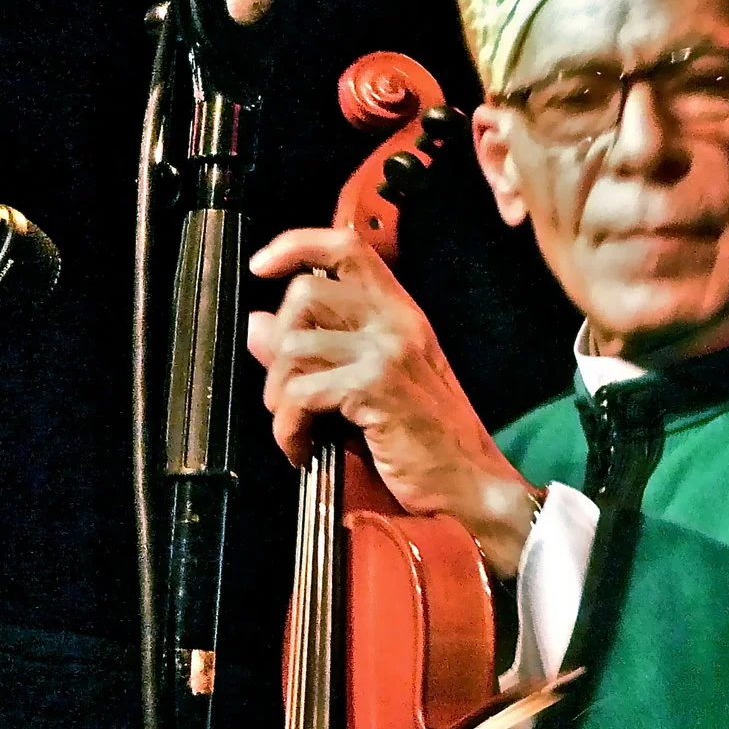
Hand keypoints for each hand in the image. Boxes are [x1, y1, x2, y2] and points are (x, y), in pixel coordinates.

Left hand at [247, 227, 541, 578]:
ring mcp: (388, 351)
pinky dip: (288, 428)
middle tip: (286, 390)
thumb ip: (317, 349)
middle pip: (306, 293)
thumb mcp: (372, 385)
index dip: (296, 244)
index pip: (347, 248)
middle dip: (277, 345)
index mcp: (401, 314)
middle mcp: (397, 322)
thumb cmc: (428, 441)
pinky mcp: (375, 387)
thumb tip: (257, 324)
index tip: (261, 265)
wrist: (470, 484)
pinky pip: (300, 393)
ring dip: (279, 394)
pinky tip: (303, 449)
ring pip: (293, 345)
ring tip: (296, 425)